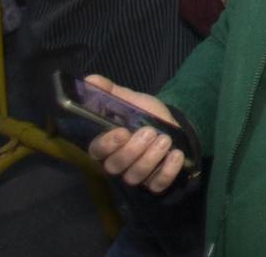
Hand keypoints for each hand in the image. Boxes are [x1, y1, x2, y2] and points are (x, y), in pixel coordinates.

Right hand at [82, 76, 189, 192]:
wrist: (171, 123)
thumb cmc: (144, 114)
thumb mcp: (130, 100)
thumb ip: (110, 92)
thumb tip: (90, 79)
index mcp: (107, 144)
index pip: (97, 152)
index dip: (108, 145)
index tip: (122, 132)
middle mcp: (118, 163)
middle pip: (115, 167)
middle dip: (133, 150)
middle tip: (150, 132)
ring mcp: (136, 174)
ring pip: (135, 177)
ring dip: (151, 158)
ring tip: (165, 139)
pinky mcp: (155, 182)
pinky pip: (157, 185)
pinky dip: (168, 171)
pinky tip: (176, 154)